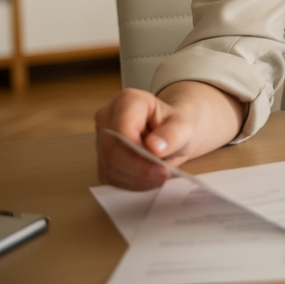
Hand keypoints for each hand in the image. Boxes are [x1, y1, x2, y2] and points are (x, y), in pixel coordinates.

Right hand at [94, 81, 245, 189]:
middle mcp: (108, 116)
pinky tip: (148, 180)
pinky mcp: (102, 157)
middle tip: (162, 176)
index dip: (138, 152)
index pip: (123, 129)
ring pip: (109, 165)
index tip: (160, 166)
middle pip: (112, 149)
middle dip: (138, 168)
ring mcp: (101, 138)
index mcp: (127, 100)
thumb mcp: (183, 126)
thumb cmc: (176, 126)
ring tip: (159, 178)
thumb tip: (155, 147)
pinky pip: (110, 175)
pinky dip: (130, 182)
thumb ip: (172, 134)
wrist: (172, 133)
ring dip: (134, 178)